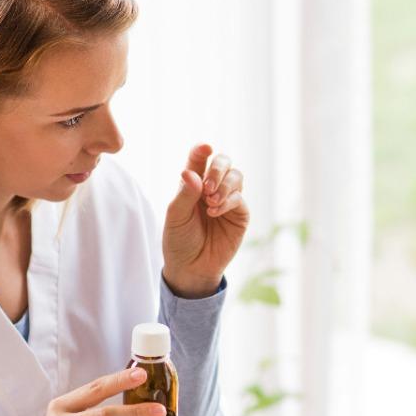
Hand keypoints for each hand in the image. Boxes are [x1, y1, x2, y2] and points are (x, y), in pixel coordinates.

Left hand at [161, 144, 249, 298]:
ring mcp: (228, 200)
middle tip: (207, 186)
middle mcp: (212, 187)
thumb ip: (184, 194)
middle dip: (217, 169)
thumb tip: (191, 173)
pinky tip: (214, 212)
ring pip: (236, 176)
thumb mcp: (175, 216)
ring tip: (210, 202)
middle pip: (223, 162)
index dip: (202, 150)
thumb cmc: (179, 240)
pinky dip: (228, 202)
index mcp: (193, 183)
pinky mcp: (240, 214)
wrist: (191, 267)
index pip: (199, 159)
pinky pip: (240, 198)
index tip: (205, 147)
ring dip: (225, 185)